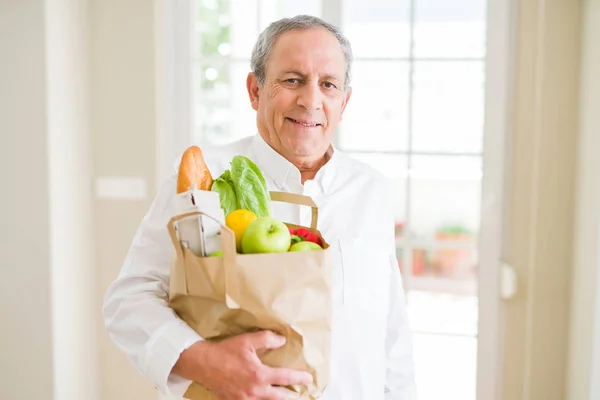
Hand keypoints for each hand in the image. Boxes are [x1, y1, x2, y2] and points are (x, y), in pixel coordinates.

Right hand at [172, 330, 312, 399]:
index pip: (285, 378)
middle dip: (293, 397)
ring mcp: (245, 399)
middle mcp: (255, 391)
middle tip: (302, 395)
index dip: (299, 378)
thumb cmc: (225, 352)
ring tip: (287, 398)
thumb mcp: (247, 340)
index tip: (308, 378)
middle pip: (280, 398)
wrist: (202, 364)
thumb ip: (267, 339)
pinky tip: (266, 399)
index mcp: (259, 375)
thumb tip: (282, 340)